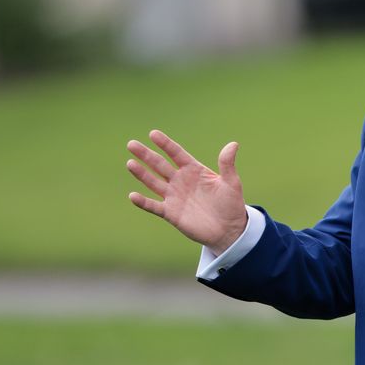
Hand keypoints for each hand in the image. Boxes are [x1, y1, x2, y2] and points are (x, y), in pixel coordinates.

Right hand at [126, 129, 248, 253]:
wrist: (229, 230)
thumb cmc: (231, 204)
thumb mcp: (231, 183)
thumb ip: (227, 164)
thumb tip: (233, 144)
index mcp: (194, 170)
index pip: (176, 153)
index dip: (165, 144)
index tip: (153, 134)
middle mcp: (180, 181)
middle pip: (160, 165)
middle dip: (146, 155)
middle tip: (131, 144)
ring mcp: (174, 196)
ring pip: (153, 182)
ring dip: (142, 174)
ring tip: (130, 163)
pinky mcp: (170, 213)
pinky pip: (154, 206)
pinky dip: (143, 202)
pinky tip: (133, 196)